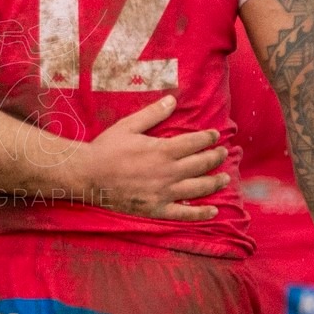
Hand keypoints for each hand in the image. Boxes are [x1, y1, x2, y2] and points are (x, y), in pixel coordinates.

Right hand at [78, 96, 228, 219]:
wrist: (87, 175)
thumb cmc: (106, 148)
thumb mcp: (128, 125)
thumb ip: (153, 113)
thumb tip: (172, 99)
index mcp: (162, 150)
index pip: (194, 142)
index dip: (208, 138)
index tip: (215, 136)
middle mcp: (168, 172)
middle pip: (201, 164)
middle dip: (216, 157)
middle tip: (224, 154)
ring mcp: (163, 193)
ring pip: (198, 188)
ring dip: (215, 182)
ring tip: (226, 178)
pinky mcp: (156, 209)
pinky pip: (184, 213)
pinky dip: (200, 213)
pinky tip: (213, 211)